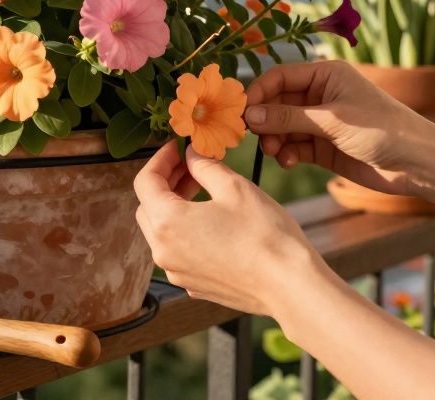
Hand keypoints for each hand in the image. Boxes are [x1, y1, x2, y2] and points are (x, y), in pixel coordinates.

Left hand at [133, 141, 324, 316]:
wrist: (290, 286)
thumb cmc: (265, 235)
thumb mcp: (234, 187)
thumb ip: (204, 166)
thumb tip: (191, 154)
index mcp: (167, 223)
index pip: (145, 182)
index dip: (160, 159)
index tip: (177, 148)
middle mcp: (164, 252)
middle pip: (148, 208)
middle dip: (165, 182)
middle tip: (190, 165)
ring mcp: (177, 272)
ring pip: (161, 232)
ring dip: (174, 206)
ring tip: (202, 188)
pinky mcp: (193, 285)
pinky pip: (178, 252)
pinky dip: (185, 230)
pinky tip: (211, 220)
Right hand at [243, 60, 434, 195]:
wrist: (417, 163)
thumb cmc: (381, 129)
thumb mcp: (331, 121)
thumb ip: (288, 118)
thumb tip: (248, 116)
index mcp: (326, 75)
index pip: (280, 77)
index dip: (259, 93)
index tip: (242, 114)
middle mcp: (321, 95)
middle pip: (278, 103)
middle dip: (265, 120)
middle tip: (255, 138)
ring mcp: (322, 122)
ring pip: (283, 127)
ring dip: (274, 139)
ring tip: (275, 153)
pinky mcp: (325, 147)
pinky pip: (295, 146)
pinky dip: (287, 153)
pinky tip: (289, 162)